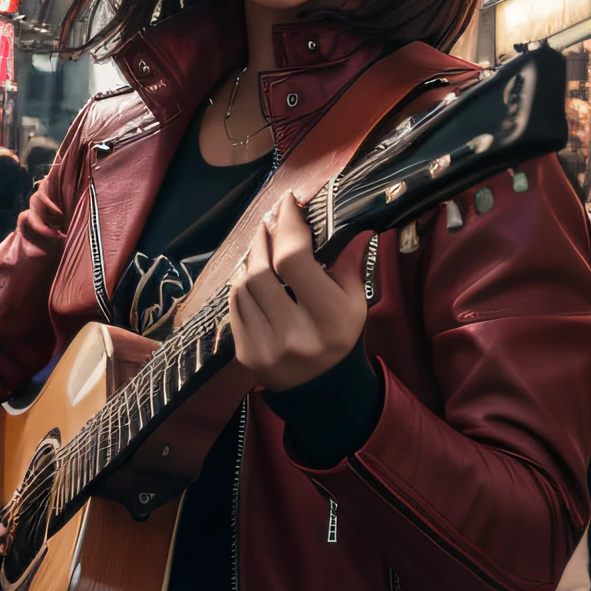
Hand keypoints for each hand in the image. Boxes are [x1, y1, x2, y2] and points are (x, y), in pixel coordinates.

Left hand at [229, 192, 367, 391]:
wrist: (320, 387)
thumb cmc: (340, 335)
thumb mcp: (355, 302)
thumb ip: (349, 263)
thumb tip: (352, 222)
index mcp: (330, 320)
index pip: (295, 261)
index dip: (288, 226)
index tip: (288, 202)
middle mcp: (295, 336)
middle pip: (263, 271)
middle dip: (265, 238)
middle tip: (270, 219)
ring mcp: (266, 348)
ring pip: (244, 286)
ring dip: (251, 259)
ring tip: (263, 244)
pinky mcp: (246, 355)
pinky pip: (235, 306)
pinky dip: (241, 284)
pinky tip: (253, 274)